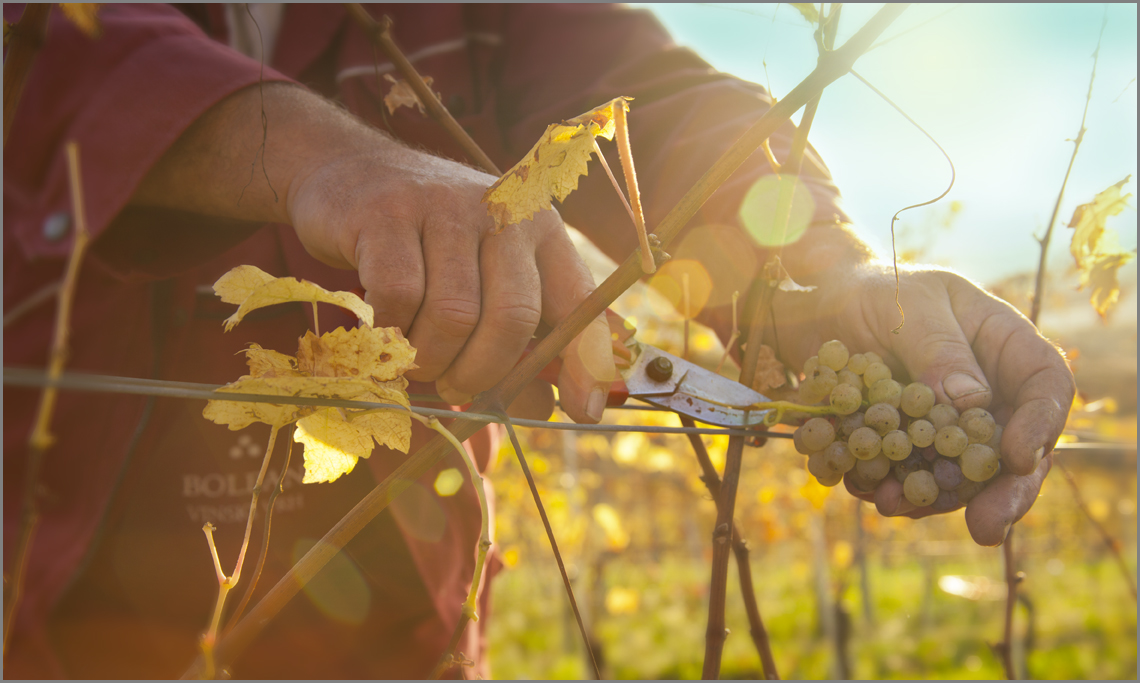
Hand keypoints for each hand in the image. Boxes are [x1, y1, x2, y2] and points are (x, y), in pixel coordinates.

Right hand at [286, 130, 613, 422]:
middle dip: (482, 372)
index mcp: (541, 230)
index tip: (584, 413)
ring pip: (454, 315)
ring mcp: (445, 207)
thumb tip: (544, 407)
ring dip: (431, 360)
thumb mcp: (484, 282)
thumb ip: (519, 343)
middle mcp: (504, 210)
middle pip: (513, 318)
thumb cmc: (429, 244)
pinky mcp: (388, 213)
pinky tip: (385, 331)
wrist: (351, 171)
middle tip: (454, 387)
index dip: (584, 363)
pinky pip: (399, 296)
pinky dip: (392, 332)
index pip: (579, 302)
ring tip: (416, 363)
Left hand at [774, 261, 1074, 545]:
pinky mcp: (910, 446)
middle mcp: (988, 392)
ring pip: (962, 476)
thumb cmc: (876, 289)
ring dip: (934, 499)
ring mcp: (949, 425)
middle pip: (1014, 451)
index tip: (1019, 458)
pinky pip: (912, 477)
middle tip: (984, 528)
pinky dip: (892, 489)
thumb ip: (939, 348)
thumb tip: (972, 402)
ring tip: (893, 504)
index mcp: (1004, 346)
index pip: (1046, 387)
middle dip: (1002, 494)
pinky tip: (868, 492)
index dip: (1041, 426)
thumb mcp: (908, 305)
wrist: (825, 304)